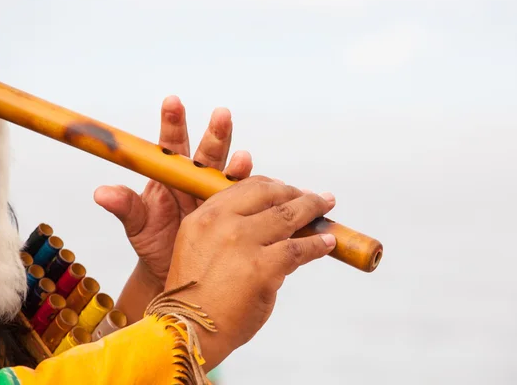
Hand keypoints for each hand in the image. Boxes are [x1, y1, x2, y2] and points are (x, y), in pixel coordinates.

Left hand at [93, 96, 252, 321]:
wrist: (172, 270)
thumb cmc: (153, 243)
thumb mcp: (137, 225)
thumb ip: (125, 206)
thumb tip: (102, 193)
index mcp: (169, 176)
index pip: (171, 145)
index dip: (172, 123)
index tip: (173, 102)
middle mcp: (195, 181)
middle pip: (207, 153)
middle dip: (215, 134)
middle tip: (221, 115)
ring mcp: (214, 196)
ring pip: (227, 173)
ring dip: (236, 163)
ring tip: (242, 157)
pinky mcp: (232, 213)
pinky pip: (242, 200)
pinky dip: (250, 192)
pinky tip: (257, 187)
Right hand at [164, 176, 336, 369]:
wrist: (189, 330)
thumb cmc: (197, 295)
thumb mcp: (200, 248)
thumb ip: (226, 229)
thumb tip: (269, 219)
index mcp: (204, 216)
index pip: (244, 187)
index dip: (272, 185)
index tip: (286, 189)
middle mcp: (221, 223)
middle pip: (269, 194)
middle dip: (295, 192)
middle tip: (312, 196)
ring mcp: (242, 243)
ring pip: (288, 215)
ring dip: (312, 208)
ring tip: (326, 206)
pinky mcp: (262, 267)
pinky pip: (298, 249)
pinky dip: (317, 244)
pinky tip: (327, 242)